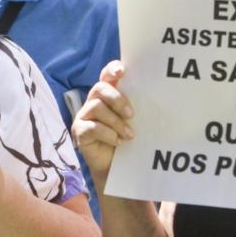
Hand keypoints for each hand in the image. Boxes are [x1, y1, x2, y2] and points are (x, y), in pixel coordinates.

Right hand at [71, 59, 134, 183]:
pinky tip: (117, 142)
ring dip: (116, 122)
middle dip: (117, 99)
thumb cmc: (126, 139)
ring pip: (97, 107)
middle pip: (100, 88)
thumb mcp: (134, 121)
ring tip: (129, 135)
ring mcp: (84, 116)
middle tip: (131, 114)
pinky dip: (108, 134)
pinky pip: (91, 127)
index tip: (122, 71)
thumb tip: (156, 97)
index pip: (107, 75)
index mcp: (108, 95)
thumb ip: (136, 106)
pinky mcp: (79, 131)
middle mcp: (93, 102)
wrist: (115, 167)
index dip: (112, 69)